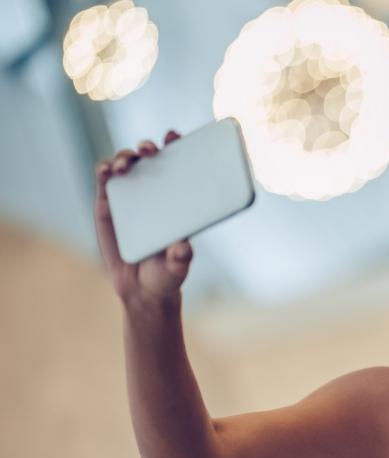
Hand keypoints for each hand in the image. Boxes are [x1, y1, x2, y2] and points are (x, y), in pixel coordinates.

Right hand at [94, 131, 191, 305]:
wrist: (142, 289)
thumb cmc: (167, 273)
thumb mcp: (177, 267)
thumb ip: (181, 258)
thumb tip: (183, 248)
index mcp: (176, 198)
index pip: (177, 164)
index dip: (175, 145)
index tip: (175, 136)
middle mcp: (153, 192)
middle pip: (149, 159)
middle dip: (148, 147)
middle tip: (149, 150)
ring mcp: (129, 197)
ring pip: (125, 166)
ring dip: (124, 158)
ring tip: (125, 165)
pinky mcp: (108, 207)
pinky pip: (104, 183)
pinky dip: (104, 171)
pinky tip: (106, 170)